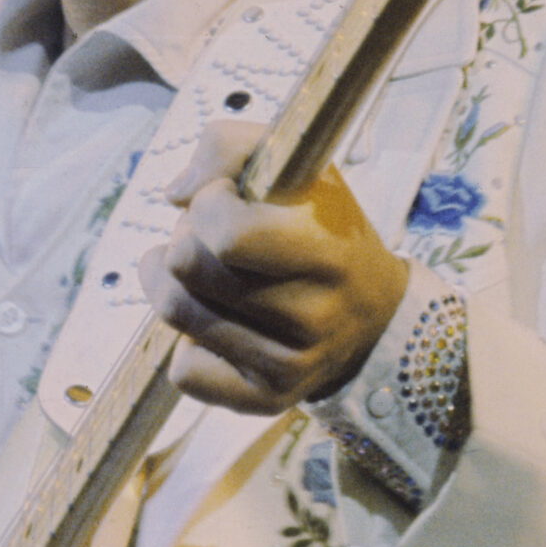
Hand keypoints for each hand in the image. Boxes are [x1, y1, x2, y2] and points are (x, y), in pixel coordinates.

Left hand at [138, 122, 408, 412]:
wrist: (373, 314)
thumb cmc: (319, 229)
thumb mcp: (296, 168)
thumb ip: (230, 147)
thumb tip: (176, 195)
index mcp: (327, 248)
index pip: (225, 232)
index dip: (209, 204)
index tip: (227, 200)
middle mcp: (315, 314)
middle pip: (187, 269)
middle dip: (184, 242)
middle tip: (209, 240)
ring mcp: (291, 365)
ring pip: (177, 314)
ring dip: (173, 285)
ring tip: (202, 275)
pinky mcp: (266, 399)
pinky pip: (186, 372)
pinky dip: (188, 343)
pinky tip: (217, 325)